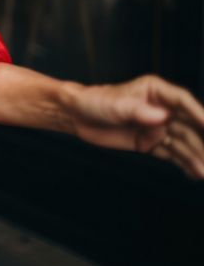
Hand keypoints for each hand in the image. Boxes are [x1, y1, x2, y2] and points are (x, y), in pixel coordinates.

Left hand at [68, 74, 203, 179]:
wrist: (75, 116)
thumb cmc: (94, 102)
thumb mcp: (116, 104)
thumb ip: (139, 111)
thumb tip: (163, 117)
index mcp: (155, 91)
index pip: (183, 102)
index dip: (200, 114)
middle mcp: (161, 109)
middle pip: (190, 126)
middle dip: (202, 141)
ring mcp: (156, 127)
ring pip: (183, 143)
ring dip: (195, 157)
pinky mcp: (149, 143)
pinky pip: (171, 154)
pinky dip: (183, 164)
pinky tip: (194, 173)